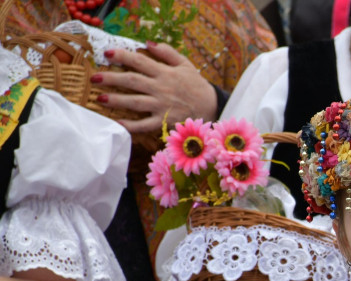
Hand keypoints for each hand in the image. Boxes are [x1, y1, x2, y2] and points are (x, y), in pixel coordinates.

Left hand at [94, 42, 218, 133]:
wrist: (213, 107)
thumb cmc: (197, 86)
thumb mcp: (186, 64)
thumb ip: (167, 52)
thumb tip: (147, 44)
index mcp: (165, 73)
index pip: (139, 61)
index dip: (122, 56)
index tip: (107, 53)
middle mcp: (161, 88)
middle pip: (132, 81)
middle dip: (111, 78)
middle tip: (94, 78)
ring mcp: (162, 106)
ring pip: (134, 102)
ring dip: (116, 99)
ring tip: (100, 98)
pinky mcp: (164, 121)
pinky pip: (144, 125)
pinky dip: (130, 125)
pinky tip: (117, 123)